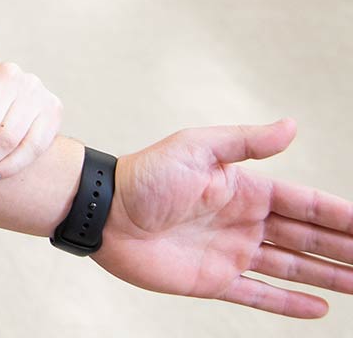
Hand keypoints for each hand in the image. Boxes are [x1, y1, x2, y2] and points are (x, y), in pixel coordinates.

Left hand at [95, 119, 352, 317]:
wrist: (103, 210)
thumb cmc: (145, 175)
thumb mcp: (197, 148)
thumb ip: (245, 142)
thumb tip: (292, 126)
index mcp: (244, 190)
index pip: (305, 204)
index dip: (340, 215)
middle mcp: (243, 222)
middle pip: (307, 238)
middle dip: (343, 248)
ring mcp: (230, 252)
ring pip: (291, 267)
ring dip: (328, 276)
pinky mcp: (212, 280)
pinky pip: (258, 294)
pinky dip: (288, 303)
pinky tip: (320, 307)